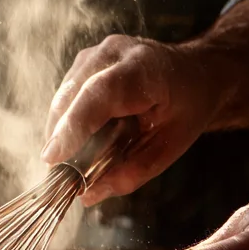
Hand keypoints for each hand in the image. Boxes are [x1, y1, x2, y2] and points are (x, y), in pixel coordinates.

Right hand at [41, 34, 215, 205]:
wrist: (195, 72)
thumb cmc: (187, 108)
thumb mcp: (172, 145)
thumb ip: (133, 171)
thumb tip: (88, 196)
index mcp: (145, 69)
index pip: (99, 95)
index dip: (72, 127)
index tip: (52, 158)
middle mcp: (115, 53)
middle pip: (73, 96)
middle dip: (60, 138)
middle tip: (58, 177)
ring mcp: (95, 54)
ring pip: (62, 98)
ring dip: (59, 133)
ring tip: (69, 162)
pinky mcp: (83, 63)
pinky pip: (63, 98)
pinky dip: (63, 124)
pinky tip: (74, 143)